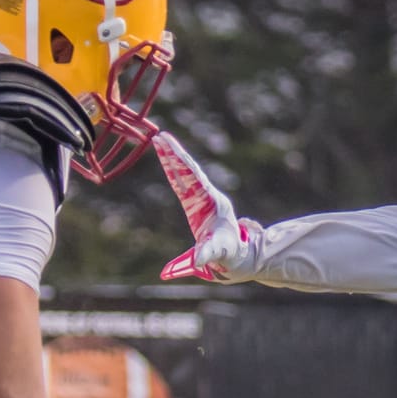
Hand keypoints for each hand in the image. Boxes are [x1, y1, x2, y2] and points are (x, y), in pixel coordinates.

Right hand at [154, 132, 257, 281]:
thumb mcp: (218, 252)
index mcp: (212, 201)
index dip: (179, 160)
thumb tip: (199, 261)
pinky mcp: (196, 205)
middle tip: (159, 136)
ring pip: (184, 174)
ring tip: (159, 141)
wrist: (237, 257)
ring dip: (172, 159)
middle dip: (174, 153)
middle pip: (187, 170)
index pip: (193, 175)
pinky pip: (183, 184)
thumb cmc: (229, 254)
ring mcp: (201, 199)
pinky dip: (174, 172)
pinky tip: (167, 162)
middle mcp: (206, 196)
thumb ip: (208, 254)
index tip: (167, 144)